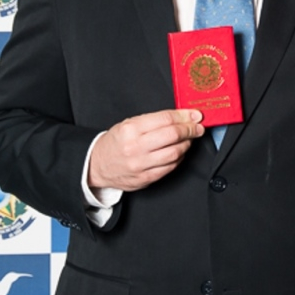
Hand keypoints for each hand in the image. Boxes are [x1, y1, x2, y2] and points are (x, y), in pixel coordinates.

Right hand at [88, 109, 204, 190]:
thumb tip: (182, 116)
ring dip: (187, 144)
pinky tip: (179, 152)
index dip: (184, 116)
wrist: (97, 165)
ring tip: (188, 139)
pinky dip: (179, 158)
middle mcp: (135, 147)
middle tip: (198, 127)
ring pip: (175, 153)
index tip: (195, 115)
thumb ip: (154, 120)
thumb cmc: (116, 142)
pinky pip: (170, 168)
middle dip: (190, 129)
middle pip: (172, 135)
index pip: (165, 119)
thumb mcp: (129, 124)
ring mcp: (140, 165)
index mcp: (131, 129)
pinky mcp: (145, 179)